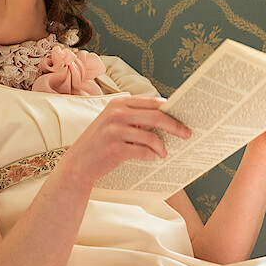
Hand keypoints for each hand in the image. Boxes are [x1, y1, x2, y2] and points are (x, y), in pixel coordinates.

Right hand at [61, 97, 192, 184]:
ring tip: (163, 153)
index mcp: (118, 104)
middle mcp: (115, 114)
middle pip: (157, 117)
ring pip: (152, 137)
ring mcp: (114, 131)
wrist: (78, 162)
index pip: (152, 103)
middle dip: (176, 126)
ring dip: (161, 147)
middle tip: (187, 134)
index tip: (183, 119)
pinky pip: (143, 152)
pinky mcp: (115, 149)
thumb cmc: (100, 143)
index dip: (171, 111)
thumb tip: (167, 116)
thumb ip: (134, 116)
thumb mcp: (113, 122)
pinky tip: (150, 158)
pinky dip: (150, 156)